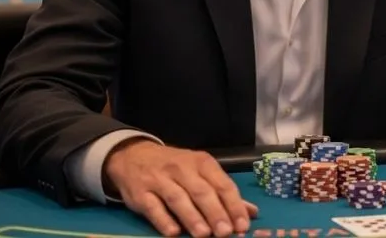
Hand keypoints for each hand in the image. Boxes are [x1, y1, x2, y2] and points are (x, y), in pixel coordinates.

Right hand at [103, 139, 257, 236]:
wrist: (134, 155)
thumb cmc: (175, 167)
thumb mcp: (201, 172)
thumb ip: (224, 192)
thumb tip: (251, 212)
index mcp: (202, 162)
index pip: (222, 184)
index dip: (234, 205)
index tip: (243, 225)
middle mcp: (182, 168)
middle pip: (202, 192)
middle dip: (215, 213)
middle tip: (226, 232)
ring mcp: (159, 180)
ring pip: (178, 199)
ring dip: (192, 217)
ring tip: (204, 234)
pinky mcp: (141, 193)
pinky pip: (153, 207)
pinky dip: (163, 220)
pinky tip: (174, 233)